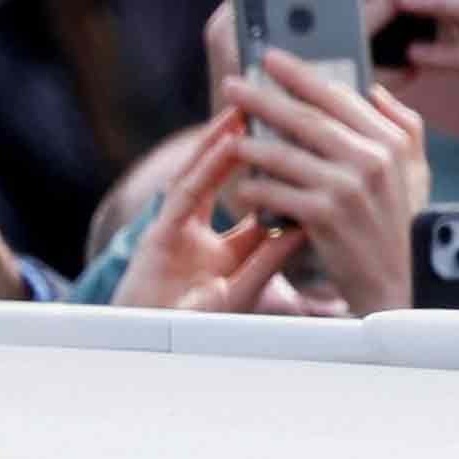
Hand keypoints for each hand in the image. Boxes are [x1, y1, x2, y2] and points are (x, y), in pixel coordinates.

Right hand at [111, 114, 312, 313]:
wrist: (152, 351)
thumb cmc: (195, 328)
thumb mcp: (243, 286)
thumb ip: (270, 255)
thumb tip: (306, 224)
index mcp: (222, 246)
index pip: (256, 200)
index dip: (277, 172)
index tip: (300, 143)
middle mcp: (197, 230)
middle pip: (225, 178)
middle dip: (246, 144)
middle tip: (272, 110)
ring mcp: (175, 229)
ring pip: (203, 174)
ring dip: (224, 140)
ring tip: (248, 107)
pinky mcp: (158, 236)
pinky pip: (187, 194)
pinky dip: (208, 166)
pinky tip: (229, 141)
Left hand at [221, 52, 427, 315]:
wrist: (399, 285)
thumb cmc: (402, 226)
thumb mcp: (417, 172)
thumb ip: (404, 127)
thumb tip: (376, 90)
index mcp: (392, 142)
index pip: (340, 95)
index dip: (301, 74)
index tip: (271, 58)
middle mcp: (372, 159)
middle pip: (306, 118)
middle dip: (264, 97)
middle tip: (233, 84)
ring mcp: (347, 188)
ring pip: (284, 154)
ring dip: (251, 143)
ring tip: (230, 135)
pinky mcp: (324, 217)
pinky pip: (276, 192)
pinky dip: (256, 187)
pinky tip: (242, 186)